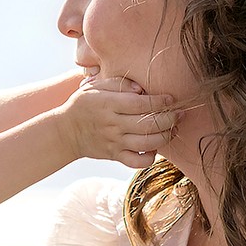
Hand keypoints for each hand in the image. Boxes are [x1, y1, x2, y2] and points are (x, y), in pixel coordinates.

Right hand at [59, 76, 175, 167]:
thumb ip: (118, 83)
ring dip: (166, 136)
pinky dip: (150, 157)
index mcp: (109, 104)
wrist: (66, 132)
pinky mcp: (115, 156)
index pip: (141, 104)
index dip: (160, 102)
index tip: (171, 98)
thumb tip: (142, 88)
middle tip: (179, 113)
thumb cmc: (83, 105)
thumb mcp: (95, 86)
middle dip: (169, 119)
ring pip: (148, 143)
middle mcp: (113, 124)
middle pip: (149, 124)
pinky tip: (154, 148)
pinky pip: (137, 162)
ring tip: (173, 128)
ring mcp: (115, 142)